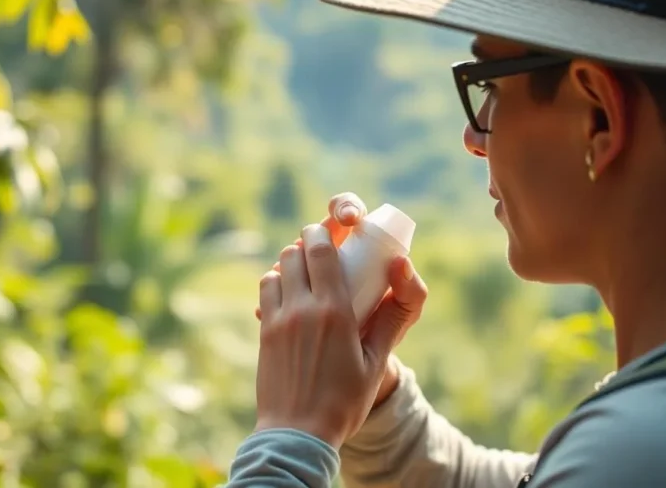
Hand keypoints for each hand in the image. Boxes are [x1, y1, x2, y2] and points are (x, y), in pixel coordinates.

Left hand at [252, 194, 427, 448]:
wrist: (299, 433)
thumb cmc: (345, 400)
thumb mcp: (376, 361)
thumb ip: (391, 317)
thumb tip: (400, 270)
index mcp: (334, 311)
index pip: (320, 249)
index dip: (325, 233)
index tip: (336, 232)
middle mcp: (302, 308)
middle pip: (296, 251)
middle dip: (309, 243)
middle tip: (324, 252)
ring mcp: (278, 319)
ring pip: (277, 267)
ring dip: (292, 263)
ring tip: (308, 274)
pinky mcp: (264, 331)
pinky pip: (266, 289)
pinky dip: (277, 282)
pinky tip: (291, 296)